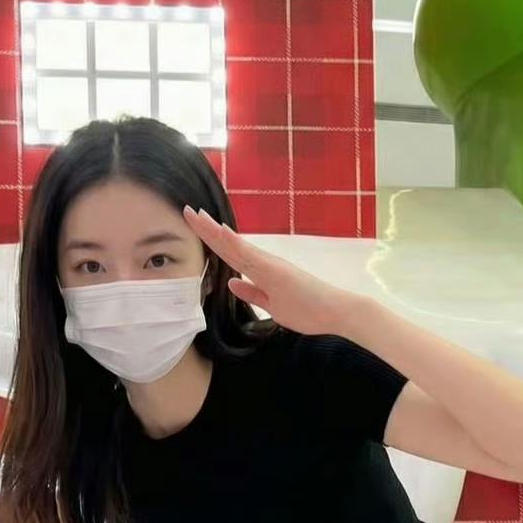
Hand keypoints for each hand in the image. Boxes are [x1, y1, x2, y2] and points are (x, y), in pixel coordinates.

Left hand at [184, 207, 357, 334]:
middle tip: (187, 211)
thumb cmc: (309, 309)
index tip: (195, 224)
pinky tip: (221, 232)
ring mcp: (269, 266)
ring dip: (214, 231)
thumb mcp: (273, 306)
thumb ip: (253, 293)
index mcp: (262, 271)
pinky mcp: (276, 272)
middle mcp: (264, 263)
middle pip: (228, 244)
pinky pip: (250, 257)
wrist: (335, 311)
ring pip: (235, 246)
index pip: (230, 253)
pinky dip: (234, 243)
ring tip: (196, 215)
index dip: (212, 239)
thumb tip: (232, 283)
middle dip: (206, 229)